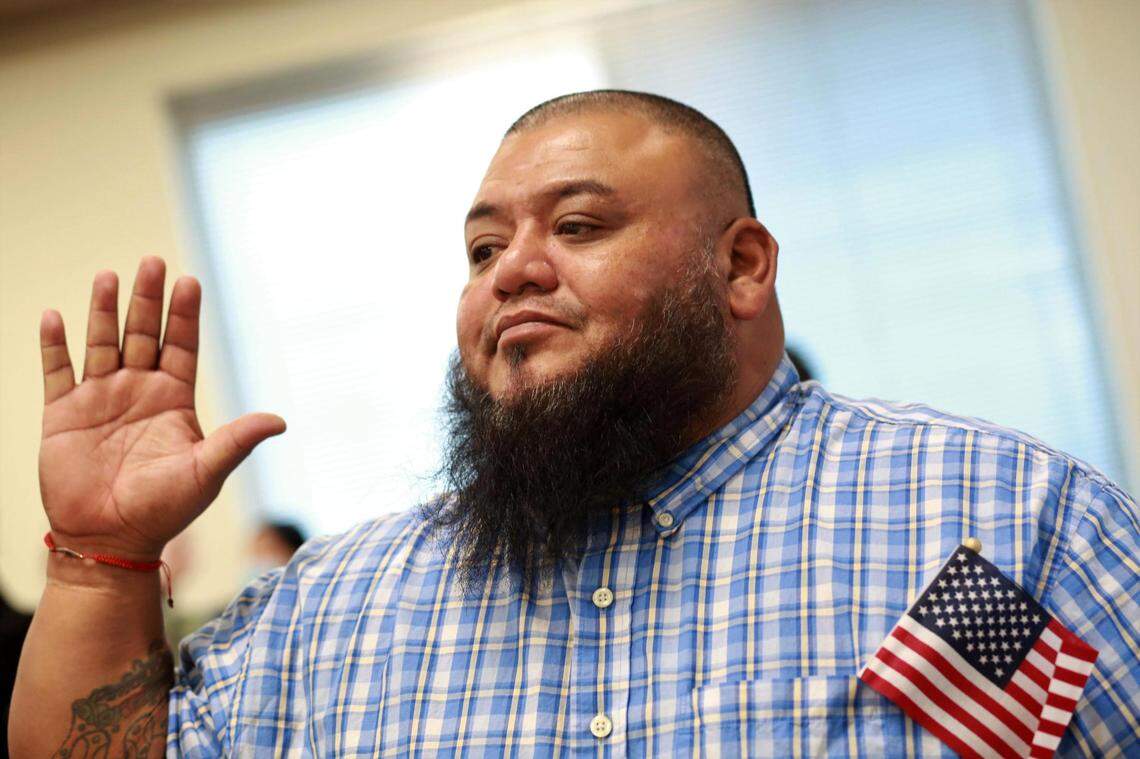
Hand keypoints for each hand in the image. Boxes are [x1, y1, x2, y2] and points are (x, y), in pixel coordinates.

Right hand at [38, 256, 285, 559]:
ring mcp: (100, 399)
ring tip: (108, 276)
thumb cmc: (164, 509)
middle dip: (146, 299)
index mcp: (173, 399)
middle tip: (151, 262)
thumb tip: (281, 421)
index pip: (181, 345)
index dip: (185, 314)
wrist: (111, 540)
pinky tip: (55, 317)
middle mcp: (137, 391)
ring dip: (103, 312)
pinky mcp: (63, 415)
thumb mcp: (206, 471)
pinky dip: (55, 346)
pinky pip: (58, 372)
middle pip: (143, 334)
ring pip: (102, 344)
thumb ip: (237, 441)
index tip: (190, 280)